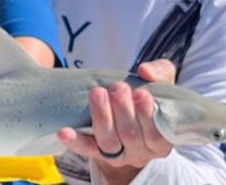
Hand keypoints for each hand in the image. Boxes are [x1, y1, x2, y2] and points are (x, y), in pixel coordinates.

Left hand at [57, 59, 175, 181]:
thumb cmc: (148, 95)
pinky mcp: (95, 151)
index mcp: (160, 141)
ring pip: (108, 142)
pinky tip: (64, 131)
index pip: (156, 135)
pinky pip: (85, 148)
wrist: (128, 109)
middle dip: (123, 110)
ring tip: (97, 93)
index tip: (140, 92)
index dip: (147, 115)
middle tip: (118, 87)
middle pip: (130, 136)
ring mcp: (117, 154)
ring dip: (101, 117)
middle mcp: (140, 152)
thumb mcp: (162, 83)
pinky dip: (74, 141)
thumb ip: (160, 73)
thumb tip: (144, 70)